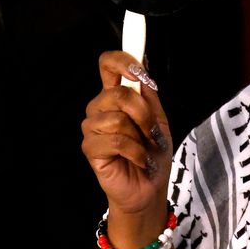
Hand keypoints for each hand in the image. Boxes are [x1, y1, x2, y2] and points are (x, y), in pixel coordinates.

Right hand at [80, 53, 172, 237]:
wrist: (149, 188)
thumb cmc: (152, 153)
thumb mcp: (159, 120)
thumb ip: (149, 96)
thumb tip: (143, 73)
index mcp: (115, 96)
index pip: (108, 65)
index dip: (122, 60)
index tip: (139, 71)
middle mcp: (100, 107)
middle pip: (118, 93)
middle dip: (144, 114)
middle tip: (153, 133)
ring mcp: (92, 127)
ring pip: (118, 118)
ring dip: (141, 136)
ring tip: (145, 149)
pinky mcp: (90, 148)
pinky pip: (117, 140)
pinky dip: (136, 152)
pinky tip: (139, 161)